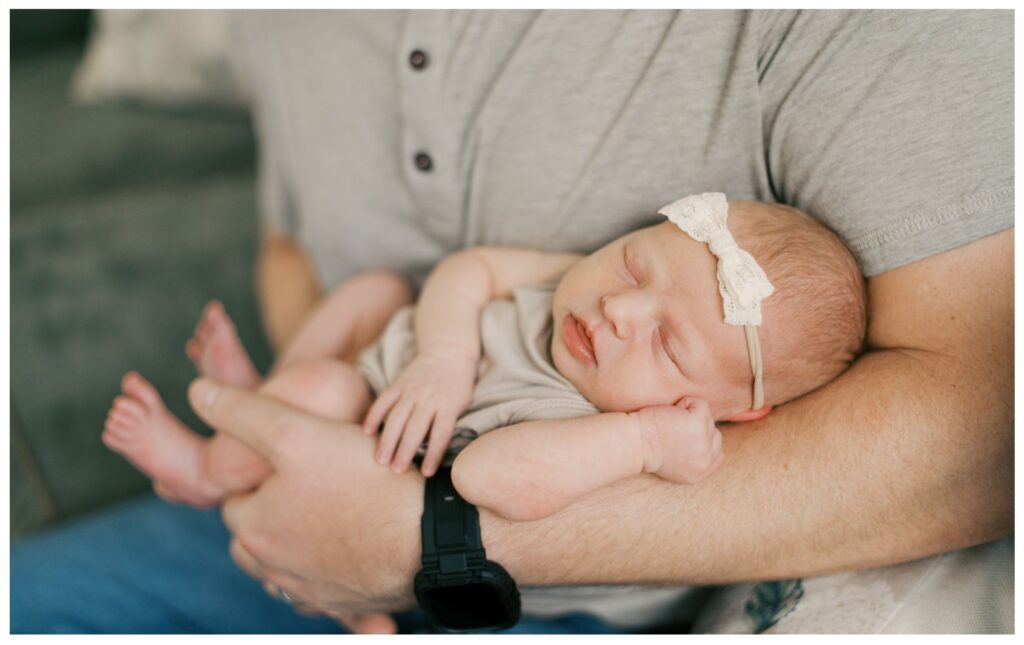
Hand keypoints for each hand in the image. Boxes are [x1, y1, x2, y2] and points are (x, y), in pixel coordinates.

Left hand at [186, 378, 422, 627]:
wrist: (433, 536)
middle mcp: (276, 570)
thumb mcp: (297, 432)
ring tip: (331, 514)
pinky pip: (329, 588)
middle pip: (259, 538)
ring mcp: (314, 593)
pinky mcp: (349, 605)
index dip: (260, 476)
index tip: (291, 461)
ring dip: (300, 546)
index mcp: (254, 530)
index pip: (237, 499)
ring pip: (290, 566)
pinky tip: (356, 546)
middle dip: (274, 514)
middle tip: (311, 484)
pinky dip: (335, 570)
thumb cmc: (364, 481)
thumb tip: (199, 392)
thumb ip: (244, 413)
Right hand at [362, 351, 476, 475]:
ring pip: (397, 418)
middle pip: (415, 428)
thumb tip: (434, 451)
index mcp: (449, 405)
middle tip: (396, 471)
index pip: (440, 434)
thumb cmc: (458, 385)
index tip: (426, 473)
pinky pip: (384, 401)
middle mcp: (429, 398)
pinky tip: (367, 432)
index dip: (433, 454)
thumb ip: (448, 423)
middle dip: (405, 451)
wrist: (448, 352)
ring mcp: (412, 390)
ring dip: (388, 440)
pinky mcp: (399, 383)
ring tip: (380, 460)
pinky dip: (374, 416)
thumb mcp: (462, 404)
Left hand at [635, 397, 723, 483]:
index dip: (703, 441)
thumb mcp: (676, 465)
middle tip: (671, 432)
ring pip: (708, 418)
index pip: (718, 454)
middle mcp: (705, 461)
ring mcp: (703, 442)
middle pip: (715, 434)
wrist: (633, 443)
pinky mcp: (698, 423)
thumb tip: (707, 441)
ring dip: (689, 415)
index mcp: (700, 473)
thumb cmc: (647, 449)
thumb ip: (695, 458)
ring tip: (669, 424)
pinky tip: (670, 413)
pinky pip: (701, 404)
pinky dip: (686, 403)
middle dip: (696, 428)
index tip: (683, 438)